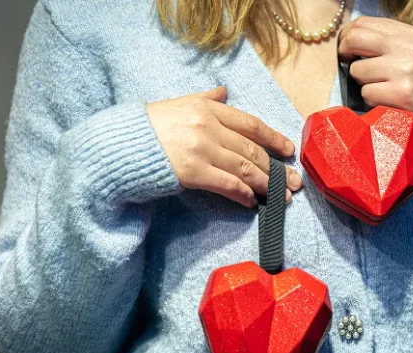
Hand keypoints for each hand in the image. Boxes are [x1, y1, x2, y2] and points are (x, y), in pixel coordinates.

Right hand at [147, 87, 301, 207]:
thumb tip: (223, 91)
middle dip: (277, 169)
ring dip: (266, 185)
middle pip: (252, 150)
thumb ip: (204, 98)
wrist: (118, 145)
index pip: (250, 124)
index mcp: (207, 108)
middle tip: (294, 183)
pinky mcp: (193, 172)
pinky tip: (252, 202)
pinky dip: (243, 194)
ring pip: (245, 169)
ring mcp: (202, 150)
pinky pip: (228, 185)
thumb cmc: (147, 126)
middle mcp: (208, 127)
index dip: (274, 139)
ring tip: (281, 196)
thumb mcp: (178, 104)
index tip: (289, 151)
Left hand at [338, 16, 412, 123]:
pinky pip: (367, 94)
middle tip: (350, 67)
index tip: (347, 49)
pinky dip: (372, 101)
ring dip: (363, 83)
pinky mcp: (401, 93)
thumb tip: (352, 41)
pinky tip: (388, 102)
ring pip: (358, 71)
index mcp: (409, 33)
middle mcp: (406, 47)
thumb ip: (390, 42)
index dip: (348, 36)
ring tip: (381, 89)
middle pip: (354, 40)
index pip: (363, 23)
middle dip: (345, 55)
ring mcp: (404, 69)